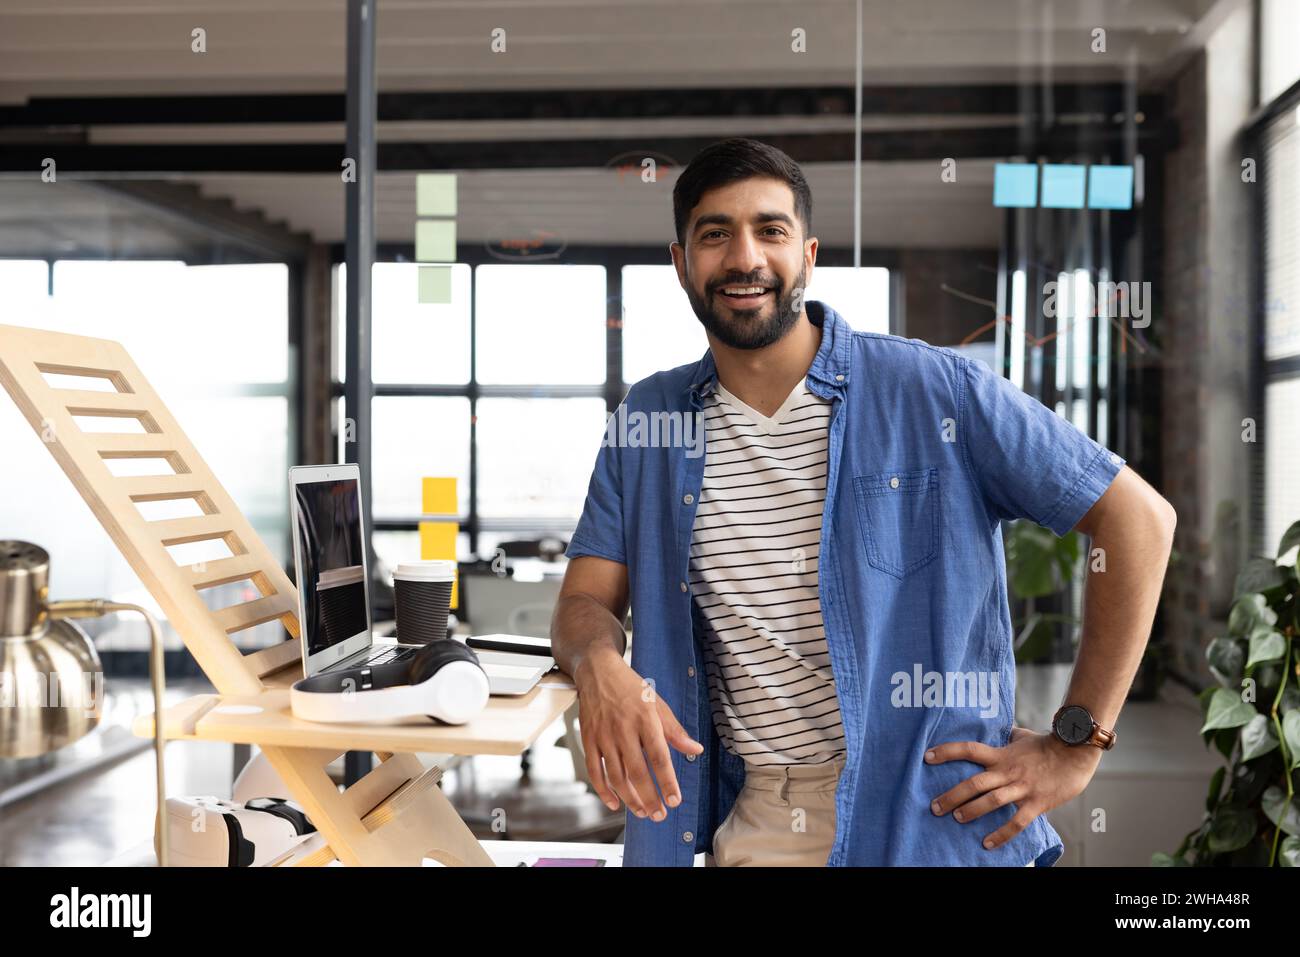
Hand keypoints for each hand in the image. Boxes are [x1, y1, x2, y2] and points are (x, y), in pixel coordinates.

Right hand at [574, 646, 702, 821]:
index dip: (667, 782)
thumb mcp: (658, 703)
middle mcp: (623, 729)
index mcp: (645, 719)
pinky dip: (603, 790)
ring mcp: (603, 736)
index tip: (675, 800)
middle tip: (659, 815)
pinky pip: (594, 771)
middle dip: (650, 798)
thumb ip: (675, 730)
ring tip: (642, 813)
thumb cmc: (630, 687)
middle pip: (637, 772)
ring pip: (616, 776)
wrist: (597, 671)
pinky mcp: (588, 739)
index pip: (659, 757)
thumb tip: (696, 749)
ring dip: (630, 799)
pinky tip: (614, 803)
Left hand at [924, 725, 1101, 850]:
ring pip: (991, 801)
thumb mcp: (1021, 736)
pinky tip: (987, 844)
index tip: (927, 757)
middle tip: (935, 806)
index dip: (947, 752)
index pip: (969, 750)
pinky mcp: (1037, 803)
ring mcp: (1022, 788)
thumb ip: (1005, 737)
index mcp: (1001, 754)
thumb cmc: (1047, 744)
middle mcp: (1007, 771)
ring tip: (956, 819)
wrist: (1075, 752)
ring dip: (971, 811)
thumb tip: (996, 729)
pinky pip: (1017, 822)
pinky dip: (1001, 834)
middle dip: (952, 795)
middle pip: (974, 782)